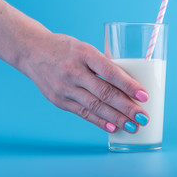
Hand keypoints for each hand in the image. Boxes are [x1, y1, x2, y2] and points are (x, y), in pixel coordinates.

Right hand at [21, 33, 149, 132]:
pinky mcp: (58, 100)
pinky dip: (98, 121)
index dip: (129, 85)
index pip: (110, 72)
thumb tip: (126, 84)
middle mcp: (73, 71)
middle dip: (127, 108)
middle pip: (105, 93)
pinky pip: (82, 113)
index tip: (144, 96)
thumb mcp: (85, 48)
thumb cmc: (65, 48)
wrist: (32, 51)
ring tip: (132, 126)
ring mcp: (64, 88)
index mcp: (84, 53)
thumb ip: (102, 64)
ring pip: (95, 106)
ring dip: (116, 119)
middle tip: (143, 117)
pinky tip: (112, 127)